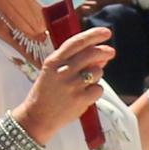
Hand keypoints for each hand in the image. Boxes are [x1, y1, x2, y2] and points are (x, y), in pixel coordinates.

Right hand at [11, 22, 120, 139]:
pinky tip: (86, 95)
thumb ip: (75, 62)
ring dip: (97, 74)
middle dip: (104, 50)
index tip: (106, 32)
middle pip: (91, 54)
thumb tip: (100, 55)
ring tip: (86, 82)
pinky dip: (96, 90)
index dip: (93, 35)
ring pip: (97, 71)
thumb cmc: (47, 92)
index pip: (77, 42)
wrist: (37, 117)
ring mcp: (72, 85)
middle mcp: (63, 71)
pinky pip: (98, 88)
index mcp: (54, 61)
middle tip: (111, 51)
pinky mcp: (80, 99)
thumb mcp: (54, 72)